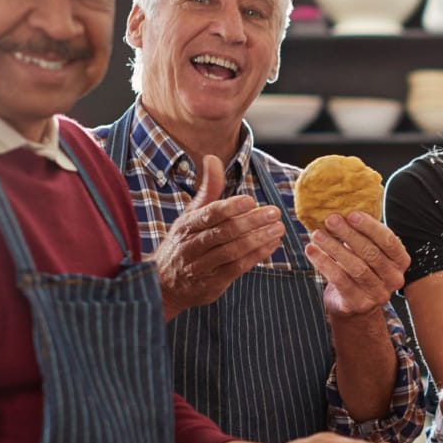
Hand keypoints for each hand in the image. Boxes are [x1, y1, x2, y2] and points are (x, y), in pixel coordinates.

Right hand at [154, 155, 285, 316]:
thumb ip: (208, 189)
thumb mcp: (191, 214)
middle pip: (224, 232)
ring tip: (278, 228)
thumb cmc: (183, 243)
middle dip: (251, 222)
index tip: (251, 200)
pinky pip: (238, 267)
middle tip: (274, 212)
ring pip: (232, 251)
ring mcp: (201, 266)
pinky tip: (272, 245)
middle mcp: (191, 245)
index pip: (209, 214)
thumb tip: (213, 158)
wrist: (164, 284)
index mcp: (186, 225)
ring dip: (259, 239)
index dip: (230, 207)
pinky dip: (257, 255)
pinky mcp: (213, 283)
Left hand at [308, 212, 411, 319]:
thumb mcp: (370, 251)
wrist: (355, 304)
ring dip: (334, 247)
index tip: (351, 214)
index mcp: (401, 261)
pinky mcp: (359, 303)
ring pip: (355, 267)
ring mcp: (378, 294)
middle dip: (349, 234)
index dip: (370, 227)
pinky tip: (311, 250)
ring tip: (317, 234)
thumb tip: (343, 208)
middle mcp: (394, 279)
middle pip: (371, 253)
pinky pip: (340, 280)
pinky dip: (324, 263)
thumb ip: (365, 234)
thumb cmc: (363, 269)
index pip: (388, 241)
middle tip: (330, 220)